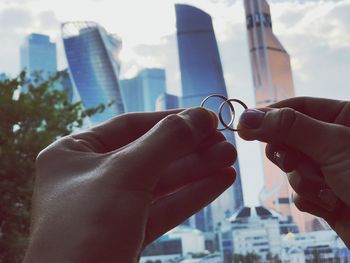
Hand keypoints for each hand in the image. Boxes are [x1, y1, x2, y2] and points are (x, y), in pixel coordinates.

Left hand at [23, 107, 236, 262]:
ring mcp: (109, 206)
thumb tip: (199, 116)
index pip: (131, 125)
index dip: (170, 119)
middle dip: (189, 147)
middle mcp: (91, 177)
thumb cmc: (85, 231)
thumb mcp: (126, 174)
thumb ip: (165, 141)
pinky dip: (191, 194)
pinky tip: (219, 181)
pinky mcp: (127, 232)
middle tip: (224, 140)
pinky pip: (163, 206)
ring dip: (196, 169)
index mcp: (74, 153)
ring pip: (161, 181)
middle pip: (150, 153)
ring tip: (229, 159)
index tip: (204, 117)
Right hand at [237, 97, 349, 246]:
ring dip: (305, 181)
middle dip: (290, 155)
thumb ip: (288, 127)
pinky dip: (311, 199)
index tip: (244, 124)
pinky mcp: (325, 194)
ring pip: (292, 167)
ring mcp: (328, 169)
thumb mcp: (332, 144)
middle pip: (288, 138)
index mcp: (344, 118)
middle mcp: (334, 141)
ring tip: (328, 189)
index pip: (297, 106)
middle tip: (293, 160)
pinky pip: (299, 192)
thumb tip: (248, 116)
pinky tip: (332, 205)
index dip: (270, 115)